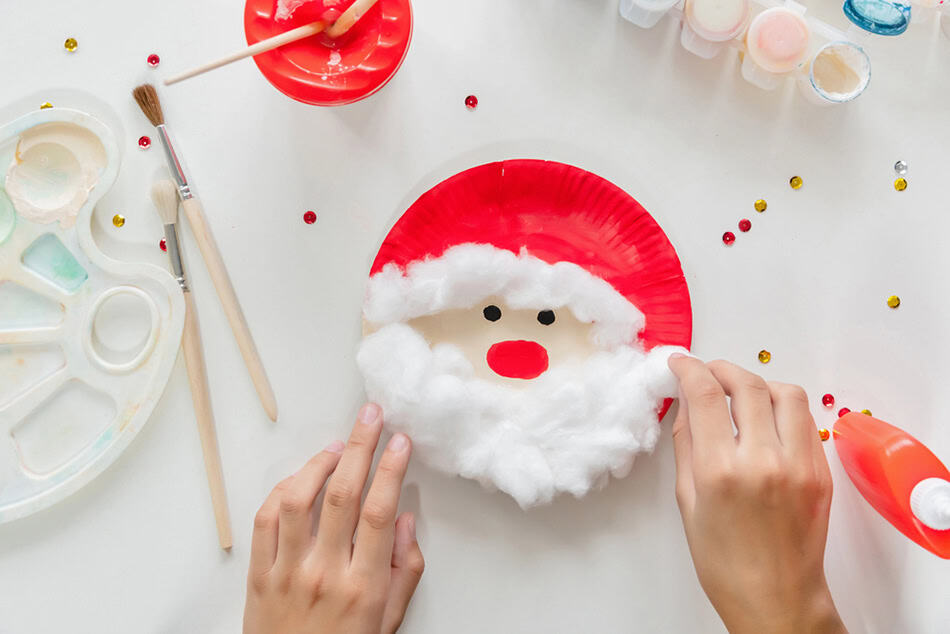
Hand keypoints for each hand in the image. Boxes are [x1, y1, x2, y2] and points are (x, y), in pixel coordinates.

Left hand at [243, 403, 423, 633]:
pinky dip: (283, 489)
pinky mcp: (258, 573)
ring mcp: (287, 571)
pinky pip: (266, 519)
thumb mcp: (390, 620)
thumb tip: (403, 520)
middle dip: (360, 445)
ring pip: (298, 499)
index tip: (401, 441)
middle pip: (342, 494)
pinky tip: (302, 477)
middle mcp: (324, 573)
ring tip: (338, 444)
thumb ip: (404, 569)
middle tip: (372, 415)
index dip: (391, 468)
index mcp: (363, 586)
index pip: (378, 511)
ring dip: (319, 462)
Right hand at [668, 356, 845, 633]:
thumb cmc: (724, 560)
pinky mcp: (820, 472)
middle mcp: (762, 461)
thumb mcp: (687, 500)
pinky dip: (782, 407)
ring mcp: (798, 465)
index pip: (706, 394)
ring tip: (740, 392)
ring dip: (758, 383)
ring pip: (784, 393)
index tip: (680, 363)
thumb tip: (687, 403)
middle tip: (708, 372)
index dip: (690, 369)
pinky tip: (765, 418)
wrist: (774, 596)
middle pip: (746, 384)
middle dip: (721, 369)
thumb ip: (687, 445)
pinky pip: (804, 420)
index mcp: (720, 471)